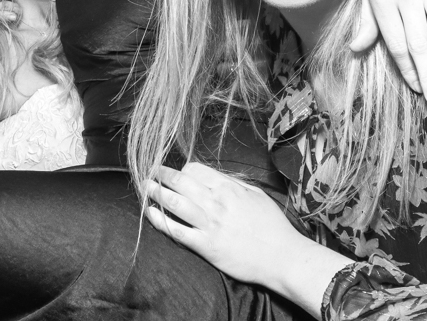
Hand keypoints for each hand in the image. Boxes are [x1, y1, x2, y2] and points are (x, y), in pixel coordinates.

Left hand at [144, 162, 304, 286]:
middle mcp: (215, 202)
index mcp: (228, 187)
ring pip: (174, 202)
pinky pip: (176, 230)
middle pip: (179, 181)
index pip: (194, 169)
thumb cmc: (273, 226)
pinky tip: (150, 213)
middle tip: (149, 171)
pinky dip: (160, 220)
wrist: (282, 256)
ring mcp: (209, 224)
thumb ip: (233, 183)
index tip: (177, 174)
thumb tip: (214, 176)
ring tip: (144, 187)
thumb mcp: (256, 194)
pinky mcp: (206, 246)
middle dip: (161, 174)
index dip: (182, 170)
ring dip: (155, 192)